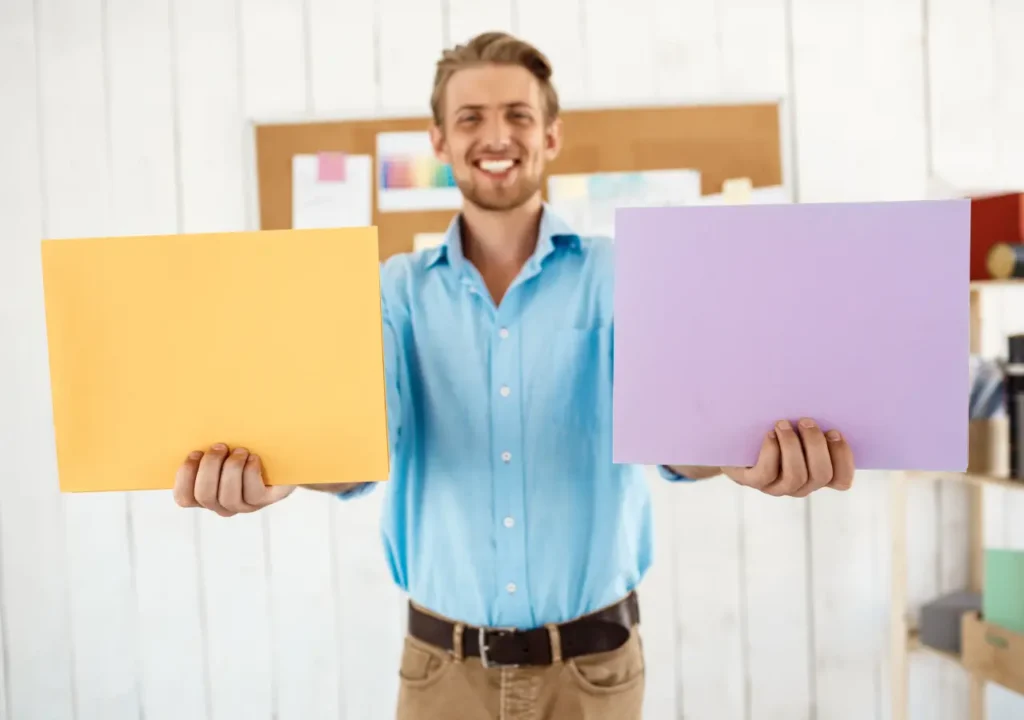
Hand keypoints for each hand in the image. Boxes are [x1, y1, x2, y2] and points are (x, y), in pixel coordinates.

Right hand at [173, 443, 294, 516]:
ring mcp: (243, 506)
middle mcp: (221, 505)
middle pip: (204, 495)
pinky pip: (252, 492)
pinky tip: (254, 458)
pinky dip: (250, 472)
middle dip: (210, 467)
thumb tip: (196, 425)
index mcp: (205, 494)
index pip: (183, 498)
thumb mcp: (222, 448)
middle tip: (220, 446)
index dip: (185, 476)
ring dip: (232, 469)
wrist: (281, 456)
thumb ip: (206, 448)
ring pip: (228, 496)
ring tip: (240, 450)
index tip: (195, 452)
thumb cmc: (244, 448)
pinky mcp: (263, 500)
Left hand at [722, 418, 853, 496]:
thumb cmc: (771, 430)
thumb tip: (826, 400)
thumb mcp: (796, 429)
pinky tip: (768, 435)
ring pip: (796, 476)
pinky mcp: (753, 481)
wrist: (732, 441)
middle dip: (816, 445)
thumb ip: (812, 426)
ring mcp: (776, 487)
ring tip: (782, 424)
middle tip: (805, 421)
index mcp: (816, 474)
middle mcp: (800, 486)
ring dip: (792, 446)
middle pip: (821, 475)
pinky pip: (767, 473)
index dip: (843, 458)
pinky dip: (771, 451)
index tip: (834, 431)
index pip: (842, 480)